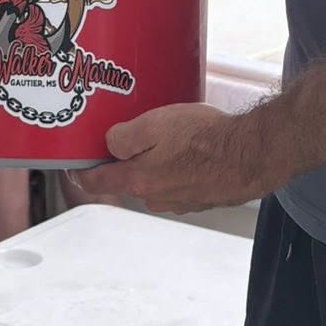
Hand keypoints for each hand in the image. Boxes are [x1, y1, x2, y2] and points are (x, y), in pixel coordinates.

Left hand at [71, 100, 276, 213]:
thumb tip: (109, 144)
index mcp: (139, 180)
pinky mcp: (201, 198)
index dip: (81, 174)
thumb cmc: (205, 138)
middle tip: (132, 139)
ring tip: (169, 140)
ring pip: (155, 182)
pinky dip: (179, 170)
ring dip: (156, 166)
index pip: (97, 183)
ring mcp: (180, 201)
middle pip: (128, 181)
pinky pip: (179, 184)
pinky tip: (192, 152)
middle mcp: (157, 196)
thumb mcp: (154, 125)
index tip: (74, 167)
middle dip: (125, 163)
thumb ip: (123, 138)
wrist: (251, 155)